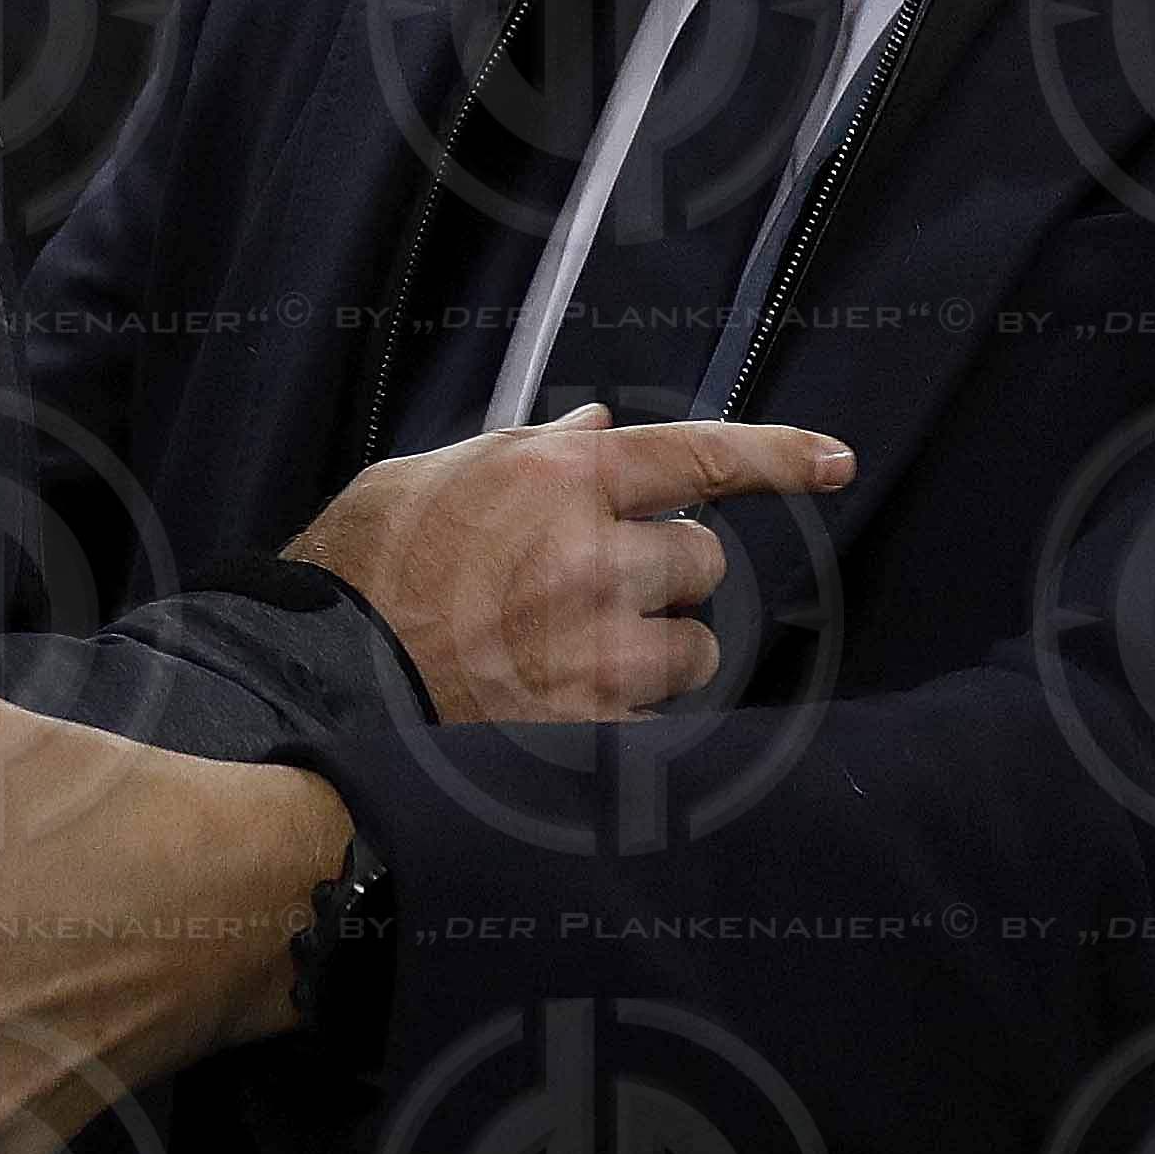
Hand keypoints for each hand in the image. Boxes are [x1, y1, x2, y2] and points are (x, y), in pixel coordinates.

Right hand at [287, 402, 853, 719]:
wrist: (319, 682)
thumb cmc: (363, 571)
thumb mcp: (435, 477)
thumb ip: (531, 451)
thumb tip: (600, 425)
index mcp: (559, 476)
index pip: (700, 453)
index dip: (779, 455)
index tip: (835, 460)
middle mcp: (595, 554)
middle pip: (702, 561)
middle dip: (668, 574)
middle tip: (601, 589)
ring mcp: (599, 648)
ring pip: (694, 647)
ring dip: (657, 651)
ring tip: (577, 657)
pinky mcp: (593, 728)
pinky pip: (656, 716)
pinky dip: (626, 713)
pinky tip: (560, 706)